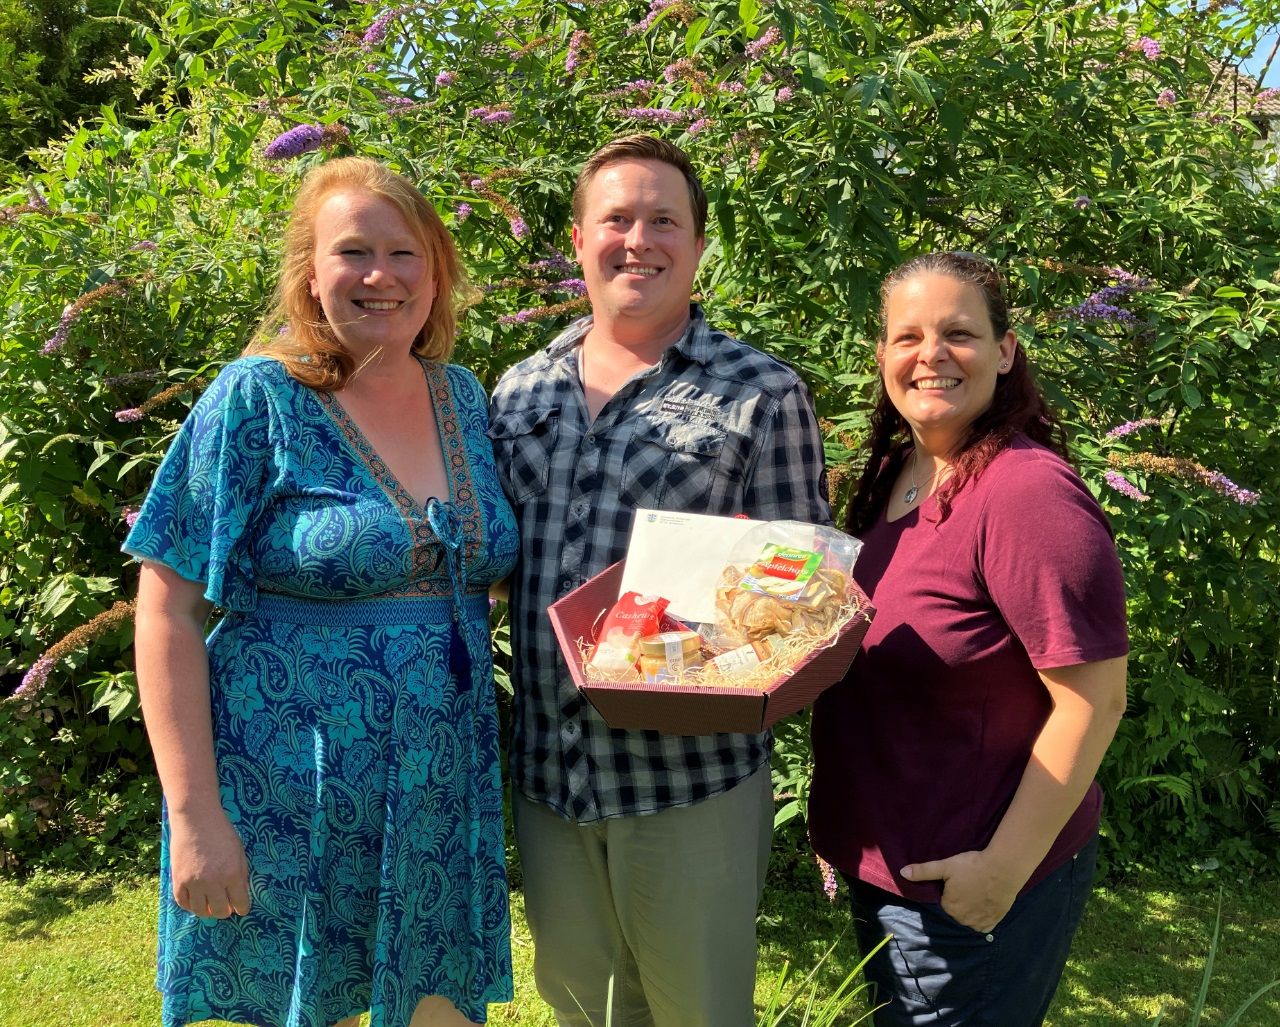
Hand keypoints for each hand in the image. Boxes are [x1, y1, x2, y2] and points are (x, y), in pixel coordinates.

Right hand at [168, 808, 251, 918]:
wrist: (196, 819)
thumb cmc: (221, 833)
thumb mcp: (239, 852)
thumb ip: (241, 875)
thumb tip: (240, 896)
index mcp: (233, 874)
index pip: (240, 903)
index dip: (242, 908)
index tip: (241, 908)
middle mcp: (214, 882)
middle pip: (220, 911)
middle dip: (225, 911)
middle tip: (226, 908)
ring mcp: (194, 883)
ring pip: (200, 911)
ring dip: (207, 911)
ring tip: (210, 907)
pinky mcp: (178, 881)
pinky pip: (183, 903)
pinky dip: (190, 906)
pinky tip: (196, 902)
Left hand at [900, 850, 1020, 933]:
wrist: (1003, 869)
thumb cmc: (972, 866)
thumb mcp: (945, 866)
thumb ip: (923, 871)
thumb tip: (902, 872)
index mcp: (949, 908)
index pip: (944, 902)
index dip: (950, 891)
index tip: (958, 881)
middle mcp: (963, 920)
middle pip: (957, 911)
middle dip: (960, 901)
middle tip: (969, 885)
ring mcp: (979, 923)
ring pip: (970, 918)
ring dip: (972, 910)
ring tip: (978, 892)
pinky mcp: (994, 922)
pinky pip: (984, 924)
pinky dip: (983, 917)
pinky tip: (985, 904)